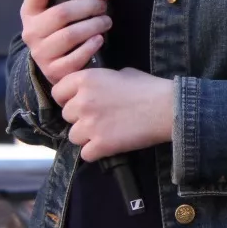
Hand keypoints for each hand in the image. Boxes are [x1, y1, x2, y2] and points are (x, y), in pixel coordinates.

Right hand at [20, 0, 120, 85]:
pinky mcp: (52, 70)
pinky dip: (91, 46)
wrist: (58, 64)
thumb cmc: (67, 28)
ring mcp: (40, 52)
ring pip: (70, 35)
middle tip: (103, 8)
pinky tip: (99, 40)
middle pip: (62, 12)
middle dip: (89, 7)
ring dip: (94, 25)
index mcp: (31, 10)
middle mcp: (31, 30)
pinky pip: (75, 58)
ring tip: (105, 22)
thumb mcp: (73, 7)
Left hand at [51, 67, 174, 160]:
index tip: (79, 102)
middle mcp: (82, 101)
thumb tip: (95, 89)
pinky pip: (86, 154)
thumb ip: (102, 80)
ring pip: (74, 136)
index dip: (68, 98)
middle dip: (81, 118)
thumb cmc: (150, 88)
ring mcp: (89, 124)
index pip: (58, 92)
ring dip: (87, 136)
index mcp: (86, 79)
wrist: (168, 108)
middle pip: (67, 116)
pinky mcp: (100, 145)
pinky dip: (96, 152)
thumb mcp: (122, 73)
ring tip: (106, 132)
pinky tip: (110, 145)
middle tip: (100, 118)